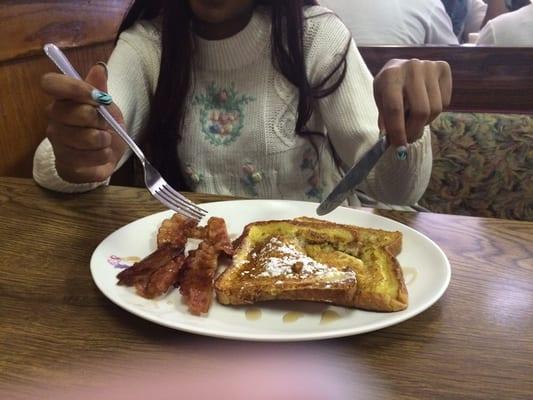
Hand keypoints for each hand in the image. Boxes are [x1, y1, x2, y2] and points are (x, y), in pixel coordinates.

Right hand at [41, 64, 127, 182]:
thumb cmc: (102, 129)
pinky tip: (101, 154)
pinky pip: (90, 157)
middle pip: (77, 112)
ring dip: (104, 140)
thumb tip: (100, 67)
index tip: (98, 96)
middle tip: (106, 124)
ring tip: (105, 141)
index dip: (75, 87)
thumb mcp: (106, 107)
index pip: (50, 83)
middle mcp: (53, 118)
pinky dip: (103, 156)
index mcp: (62, 99)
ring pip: (86, 138)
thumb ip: (100, 88)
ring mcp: (57, 141)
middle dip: (100, 120)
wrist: (103, 159)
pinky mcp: (65, 162)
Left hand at [373, 58, 451, 149]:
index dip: (398, 131)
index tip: (399, 146)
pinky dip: (434, 112)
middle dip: (414, 131)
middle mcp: (411, 67)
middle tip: (408, 139)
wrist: (400, 67)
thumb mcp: (380, 101)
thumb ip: (385, 119)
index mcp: (390, 75)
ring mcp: (429, 66)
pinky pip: (445, 102)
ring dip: (425, 122)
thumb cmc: (388, 88)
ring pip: (435, 109)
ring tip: (414, 121)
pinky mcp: (443, 68)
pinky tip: (424, 106)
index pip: (395, 108)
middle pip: (420, 111)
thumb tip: (392, 140)